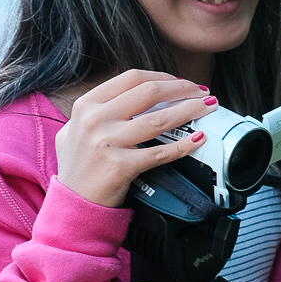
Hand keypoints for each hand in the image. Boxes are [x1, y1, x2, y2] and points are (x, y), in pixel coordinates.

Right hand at [55, 70, 215, 209]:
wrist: (72, 204)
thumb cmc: (77, 168)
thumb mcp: (75, 129)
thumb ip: (98, 110)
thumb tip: (137, 97)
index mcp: (86, 105)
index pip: (132, 78)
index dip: (163, 76)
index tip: (180, 82)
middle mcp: (95, 120)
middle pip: (150, 92)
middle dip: (182, 88)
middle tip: (201, 92)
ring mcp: (107, 143)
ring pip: (159, 119)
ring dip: (190, 110)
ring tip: (208, 107)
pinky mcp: (121, 166)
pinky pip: (160, 153)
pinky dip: (183, 145)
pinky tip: (198, 139)